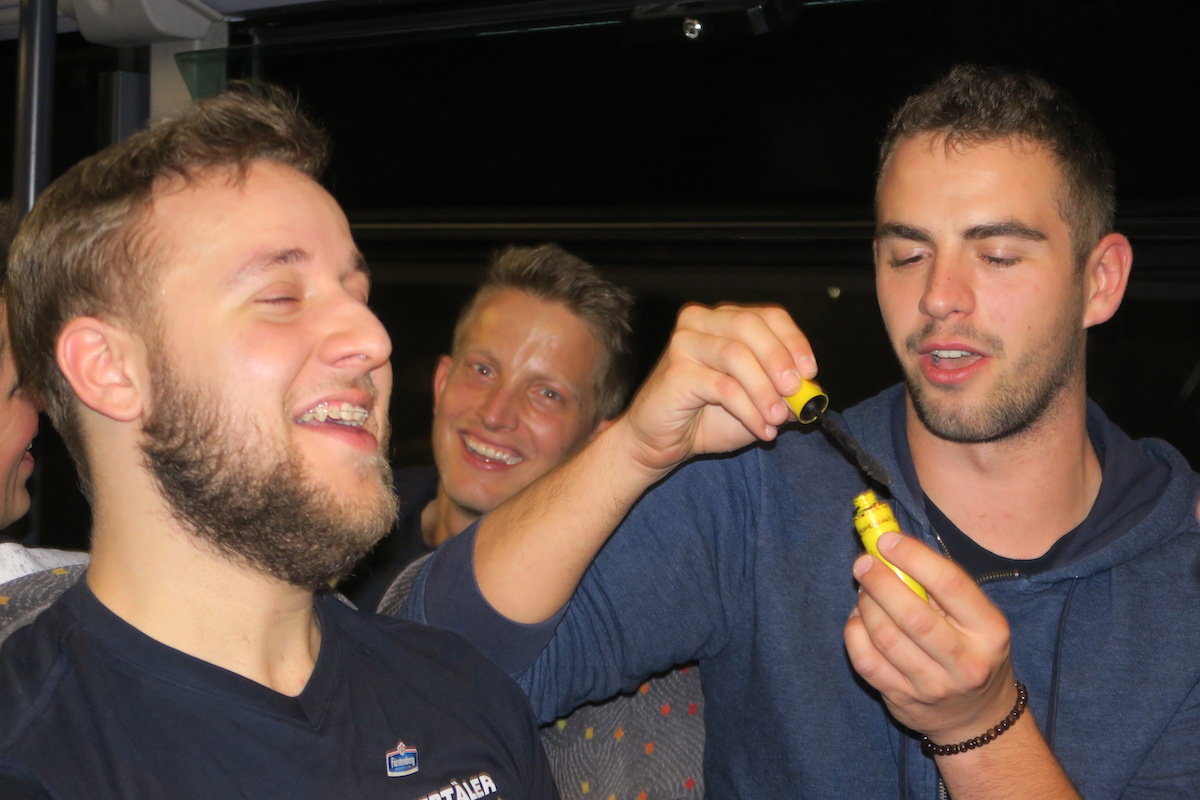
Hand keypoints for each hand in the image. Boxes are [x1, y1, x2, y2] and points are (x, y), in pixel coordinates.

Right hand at [617, 303, 816, 473]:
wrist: (661, 441)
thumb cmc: (706, 416)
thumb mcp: (756, 400)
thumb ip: (782, 391)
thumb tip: (812, 389)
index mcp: (723, 320)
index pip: (767, 315)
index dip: (793, 340)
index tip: (810, 371)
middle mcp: (700, 322)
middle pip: (750, 325)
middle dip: (779, 359)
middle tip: (796, 391)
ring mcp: (684, 344)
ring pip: (736, 355)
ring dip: (765, 391)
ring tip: (777, 419)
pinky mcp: (676, 372)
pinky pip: (722, 387)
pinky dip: (748, 409)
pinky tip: (760, 429)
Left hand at [843, 531, 1016, 744]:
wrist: (978, 717)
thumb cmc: (972, 649)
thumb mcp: (977, 618)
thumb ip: (941, 586)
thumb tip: (890, 546)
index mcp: (990, 631)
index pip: (949, 584)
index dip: (912, 557)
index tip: (886, 540)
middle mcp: (966, 662)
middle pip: (912, 615)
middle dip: (880, 581)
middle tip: (863, 563)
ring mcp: (933, 687)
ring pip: (885, 637)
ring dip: (865, 605)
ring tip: (863, 590)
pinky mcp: (903, 701)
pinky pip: (865, 661)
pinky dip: (854, 632)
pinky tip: (858, 620)